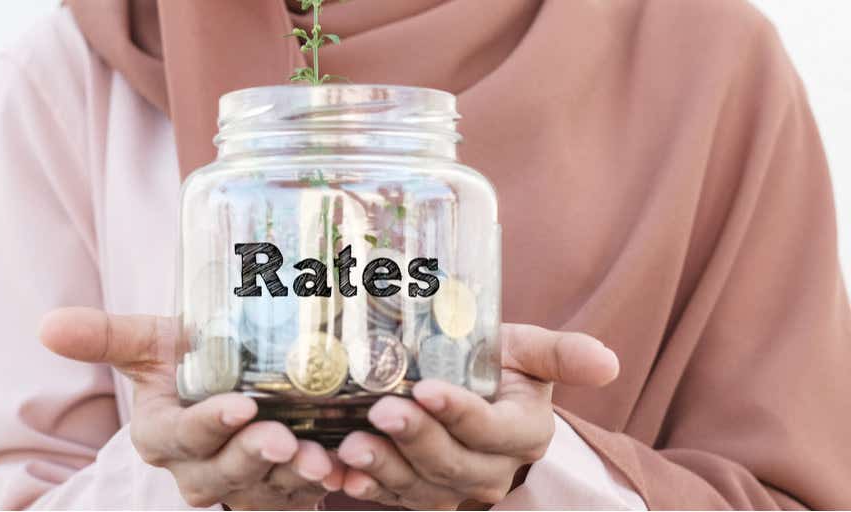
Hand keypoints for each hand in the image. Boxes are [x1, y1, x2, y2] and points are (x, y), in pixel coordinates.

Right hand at [39, 307, 344, 509]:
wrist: (233, 379)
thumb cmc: (189, 360)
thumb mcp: (152, 343)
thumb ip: (107, 335)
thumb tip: (46, 326)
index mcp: (162, 435)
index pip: (179, 438)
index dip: (207, 427)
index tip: (240, 406)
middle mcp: (197, 470)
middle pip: (221, 474)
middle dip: (250, 459)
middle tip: (281, 439)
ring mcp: (240, 486)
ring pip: (263, 493)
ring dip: (291, 480)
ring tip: (319, 461)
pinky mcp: (278, 493)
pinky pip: (299, 500)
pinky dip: (323, 488)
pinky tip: (346, 471)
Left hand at [336, 323, 619, 508]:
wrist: (472, 390)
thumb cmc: (499, 364)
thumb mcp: (527, 350)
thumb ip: (561, 353)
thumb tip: (609, 363)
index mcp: (524, 432)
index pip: (492, 431)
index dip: (460, 414)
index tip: (426, 389)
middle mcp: (492, 470)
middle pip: (453, 464)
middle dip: (416, 440)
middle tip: (382, 411)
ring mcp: (454, 489)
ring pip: (420, 489)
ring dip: (384, 469)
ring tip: (351, 446)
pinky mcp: (419, 494)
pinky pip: (392, 498)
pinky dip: (364, 488)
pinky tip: (336, 472)